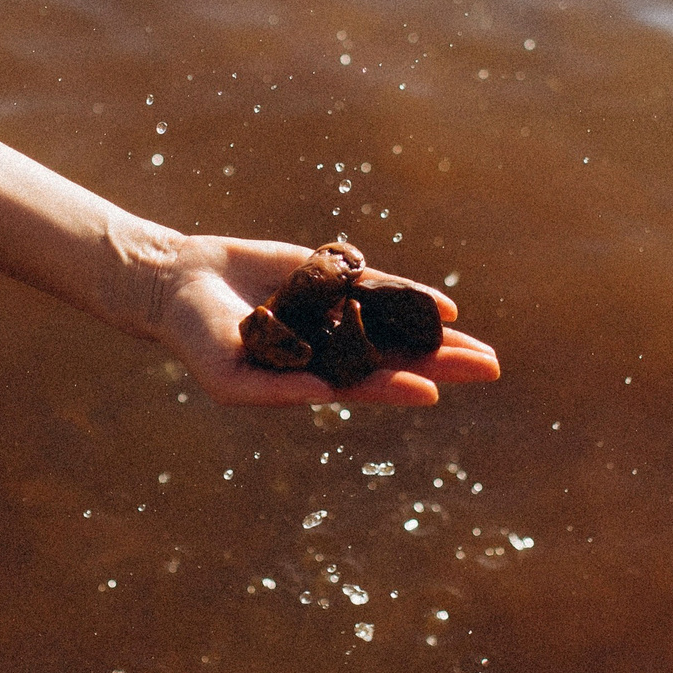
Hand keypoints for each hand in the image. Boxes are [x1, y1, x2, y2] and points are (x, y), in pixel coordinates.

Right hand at [147, 235, 500, 406]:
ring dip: (439, 335)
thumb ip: (275, 388)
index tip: (430, 391)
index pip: (364, 386)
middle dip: (443, 364)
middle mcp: (332, 348)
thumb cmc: (199, 339)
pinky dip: (410, 295)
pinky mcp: (331, 277)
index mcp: (312, 378)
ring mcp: (336, 311)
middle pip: (397, 358)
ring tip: (482, 348)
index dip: (396, 388)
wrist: (181, 284)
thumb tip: (327, 395)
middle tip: (491, 369)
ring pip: (397, 325)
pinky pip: (378, 287)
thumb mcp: (228, 375)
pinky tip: (446, 307)